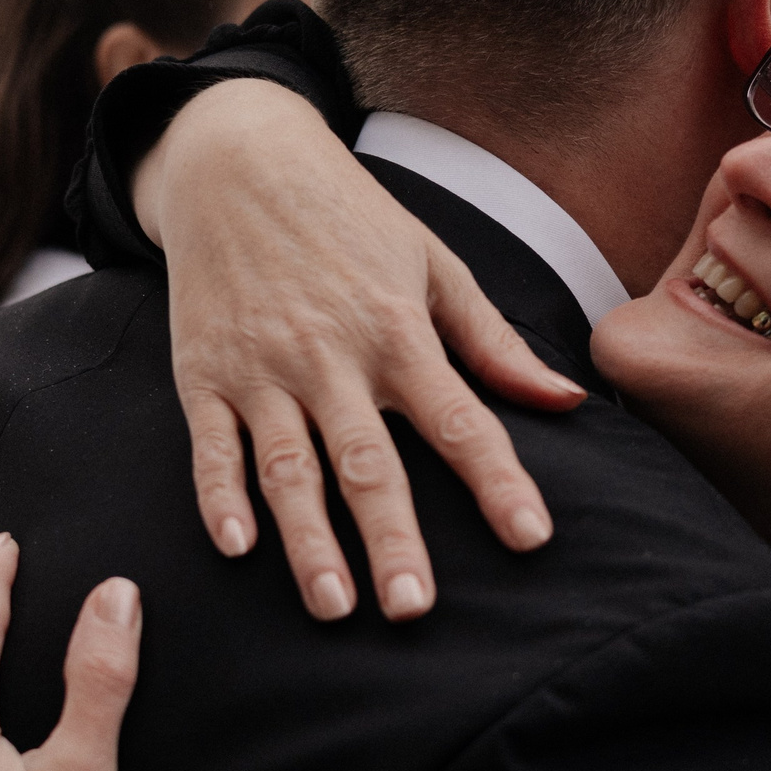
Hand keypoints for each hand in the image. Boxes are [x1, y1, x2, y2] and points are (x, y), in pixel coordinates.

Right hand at [136, 79, 586, 622]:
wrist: (237, 161)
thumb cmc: (348, 217)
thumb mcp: (432, 262)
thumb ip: (492, 342)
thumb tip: (567, 399)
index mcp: (397, 329)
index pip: (459, 418)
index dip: (497, 480)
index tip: (531, 537)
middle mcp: (330, 355)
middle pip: (368, 462)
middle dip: (392, 539)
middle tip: (413, 609)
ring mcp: (261, 369)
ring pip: (288, 469)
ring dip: (309, 541)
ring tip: (334, 606)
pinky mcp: (203, 374)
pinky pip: (211, 447)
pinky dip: (219, 497)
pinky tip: (238, 548)